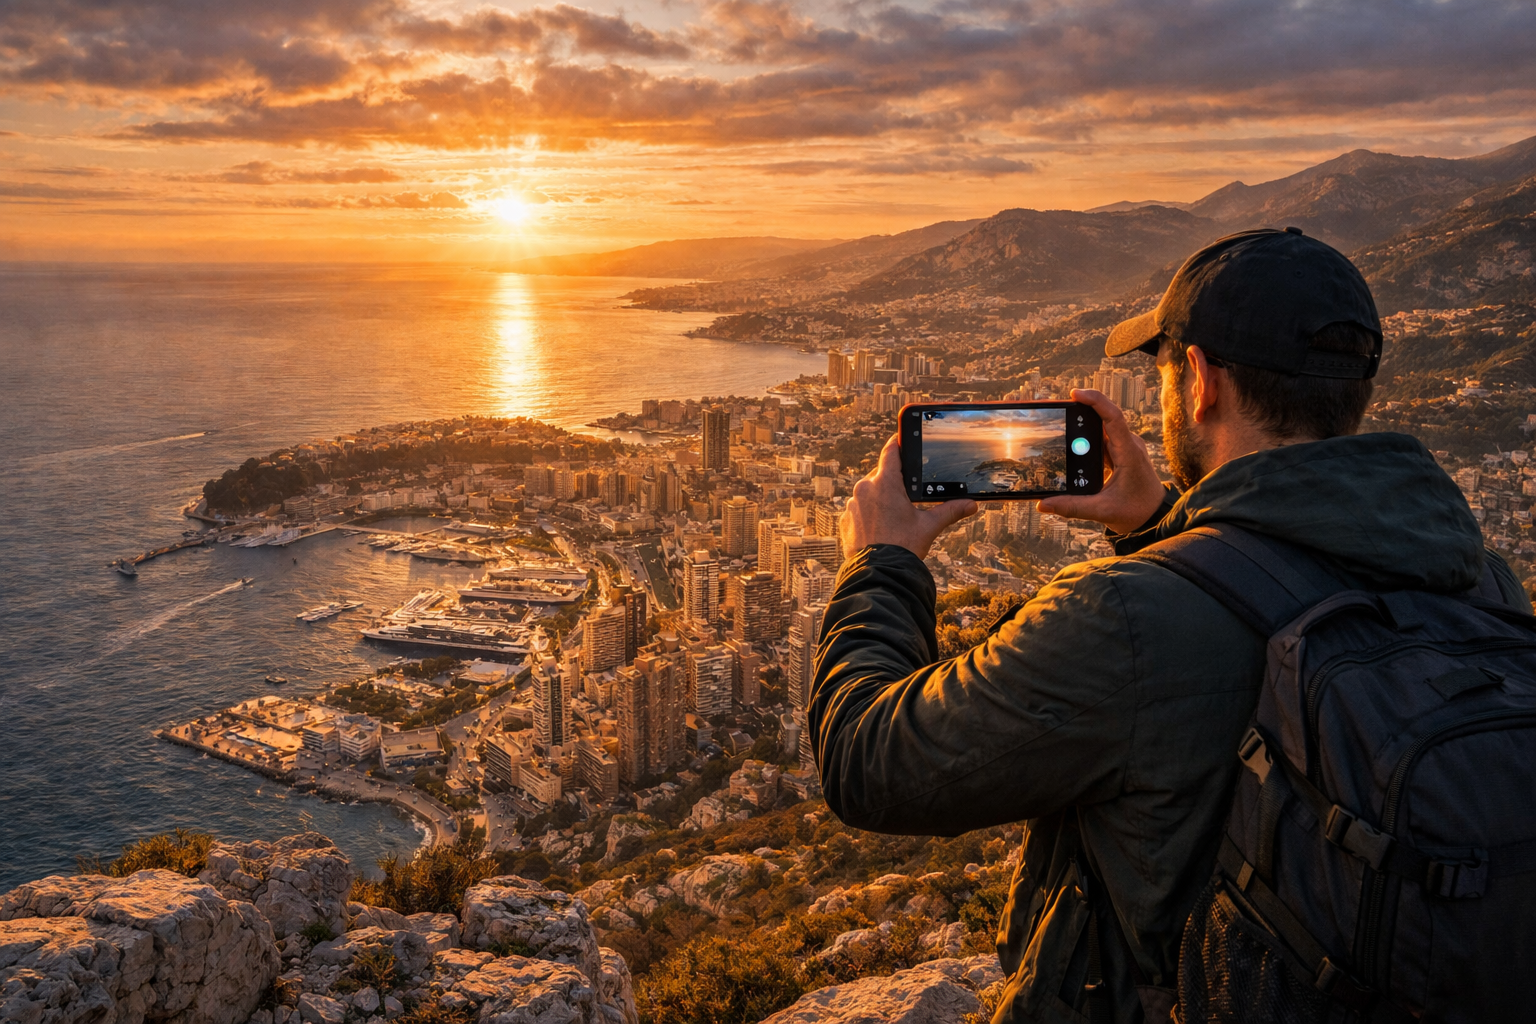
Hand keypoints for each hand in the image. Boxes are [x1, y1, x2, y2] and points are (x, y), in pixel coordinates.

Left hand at [842, 435, 977, 558]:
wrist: (879, 573)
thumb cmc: (903, 547)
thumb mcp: (929, 526)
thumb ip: (950, 511)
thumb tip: (971, 504)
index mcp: (885, 483)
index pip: (891, 451)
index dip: (899, 443)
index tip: (904, 441)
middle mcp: (864, 489)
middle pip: (881, 474)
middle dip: (894, 481)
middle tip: (908, 492)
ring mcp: (852, 505)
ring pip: (869, 493)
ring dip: (881, 498)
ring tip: (895, 515)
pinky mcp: (846, 520)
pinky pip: (859, 510)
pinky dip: (869, 514)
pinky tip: (881, 528)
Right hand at [1038, 389, 1166, 534]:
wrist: (1157, 517)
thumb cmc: (1137, 512)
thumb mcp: (1103, 511)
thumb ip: (1073, 507)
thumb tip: (1044, 504)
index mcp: (1129, 453)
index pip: (1113, 417)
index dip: (1095, 401)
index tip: (1075, 394)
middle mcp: (1129, 445)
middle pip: (1105, 417)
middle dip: (1083, 409)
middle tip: (1060, 408)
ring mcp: (1126, 449)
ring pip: (1103, 428)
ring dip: (1084, 424)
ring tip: (1062, 421)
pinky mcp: (1121, 455)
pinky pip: (1103, 440)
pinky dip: (1088, 439)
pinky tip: (1073, 443)